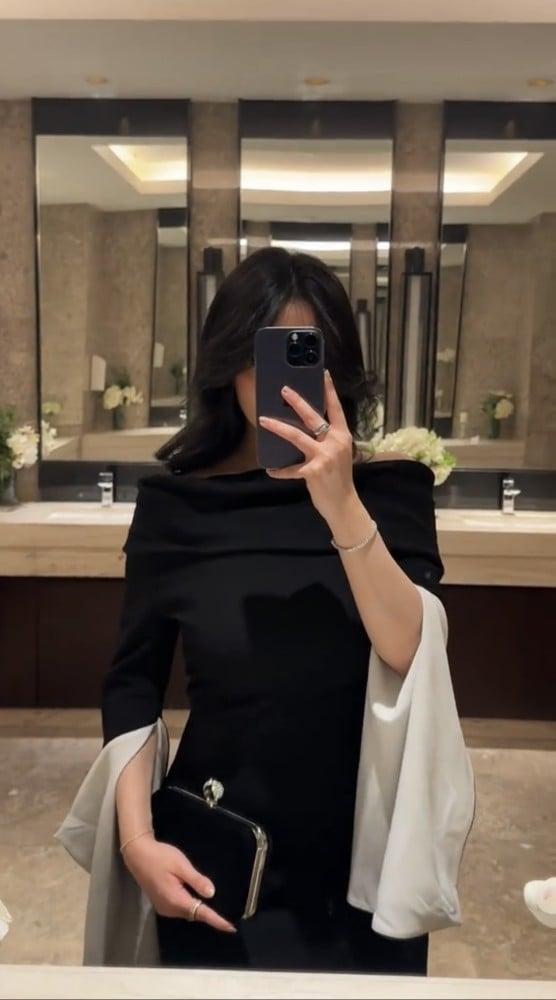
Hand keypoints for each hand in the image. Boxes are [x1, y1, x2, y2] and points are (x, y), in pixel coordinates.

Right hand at [122, 835, 236, 932]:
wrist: (137, 854)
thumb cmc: (160, 856)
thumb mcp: (181, 865)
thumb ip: (196, 880)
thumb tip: (211, 894)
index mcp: (176, 899)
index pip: (200, 913)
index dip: (216, 921)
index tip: (231, 928)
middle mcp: (169, 909)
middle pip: (194, 914)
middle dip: (209, 913)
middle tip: (226, 910)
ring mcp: (163, 907)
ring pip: (187, 911)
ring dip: (199, 908)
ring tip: (214, 903)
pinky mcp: (161, 903)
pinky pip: (180, 908)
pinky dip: (189, 905)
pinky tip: (195, 895)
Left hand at [258, 369, 356, 523]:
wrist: (344, 504)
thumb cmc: (339, 478)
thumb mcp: (338, 454)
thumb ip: (326, 441)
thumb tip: (304, 429)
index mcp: (343, 436)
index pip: (336, 409)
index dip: (330, 391)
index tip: (323, 374)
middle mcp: (335, 443)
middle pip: (313, 417)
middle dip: (297, 402)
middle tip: (284, 390)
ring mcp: (324, 457)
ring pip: (296, 436)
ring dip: (278, 427)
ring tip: (263, 420)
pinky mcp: (312, 471)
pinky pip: (290, 469)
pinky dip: (280, 471)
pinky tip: (270, 470)